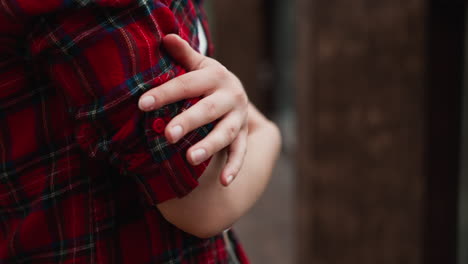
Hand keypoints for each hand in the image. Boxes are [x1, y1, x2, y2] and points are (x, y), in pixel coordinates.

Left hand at [138, 34, 247, 185]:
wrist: (238, 92)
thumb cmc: (208, 80)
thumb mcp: (199, 65)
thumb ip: (183, 54)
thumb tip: (164, 37)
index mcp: (216, 76)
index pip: (188, 84)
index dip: (166, 93)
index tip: (142, 104)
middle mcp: (231, 95)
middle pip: (208, 110)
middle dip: (189, 122)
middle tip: (168, 135)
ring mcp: (239, 117)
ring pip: (226, 133)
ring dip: (209, 146)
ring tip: (190, 159)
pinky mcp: (244, 135)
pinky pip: (240, 152)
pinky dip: (234, 167)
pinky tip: (224, 182)